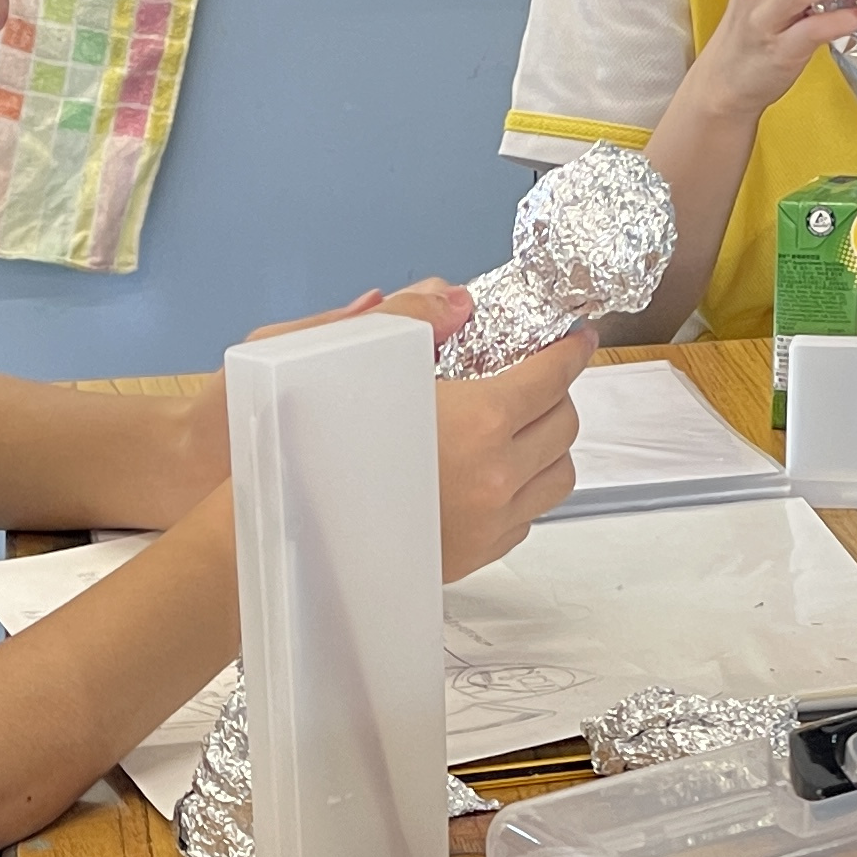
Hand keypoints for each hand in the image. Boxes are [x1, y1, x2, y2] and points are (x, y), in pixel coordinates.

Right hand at [234, 283, 589, 581]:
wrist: (281, 530)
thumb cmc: (309, 448)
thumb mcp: (352, 359)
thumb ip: (413, 321)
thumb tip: (455, 301)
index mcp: (478, 423)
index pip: (552, 376)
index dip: (568, 349)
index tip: (574, 337)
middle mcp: (495, 477)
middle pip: (564, 426)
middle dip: (558, 394)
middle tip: (537, 377)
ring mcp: (489, 523)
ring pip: (557, 478)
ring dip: (548, 446)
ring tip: (520, 426)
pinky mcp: (475, 555)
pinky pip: (526, 517)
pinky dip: (522, 488)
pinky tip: (488, 470)